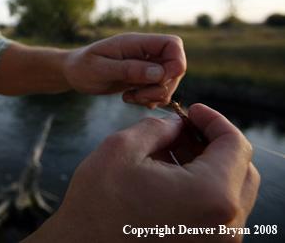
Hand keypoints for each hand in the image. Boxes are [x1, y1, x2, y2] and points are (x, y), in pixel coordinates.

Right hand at [25, 104, 259, 241]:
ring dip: (206, 164)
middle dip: (213, 142)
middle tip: (182, 127)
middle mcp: (224, 224)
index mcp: (210, 195)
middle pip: (241, 169)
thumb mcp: (122, 148)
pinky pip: (215, 211)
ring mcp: (216, 242)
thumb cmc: (98, 204)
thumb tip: (177, 123)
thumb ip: (158, 127)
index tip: (190, 110)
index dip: (214, 120)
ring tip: (169, 150)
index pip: (236, 145)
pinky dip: (200, 187)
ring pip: (229, 191)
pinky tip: (168, 175)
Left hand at [63, 32, 185, 107]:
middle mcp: (143, 51)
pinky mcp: (141, 76)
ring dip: (154, 95)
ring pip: (168, 80)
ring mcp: (144, 64)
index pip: (173, 44)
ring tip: (130, 98)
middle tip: (139, 97)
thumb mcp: (101, 69)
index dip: (176, 64)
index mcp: (135, 42)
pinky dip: (149, 98)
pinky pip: (158, 88)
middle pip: (174, 66)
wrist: (72, 72)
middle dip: (163, 87)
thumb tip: (159, 73)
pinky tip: (130, 99)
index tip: (159, 82)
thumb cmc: (82, 67)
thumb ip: (129, 70)